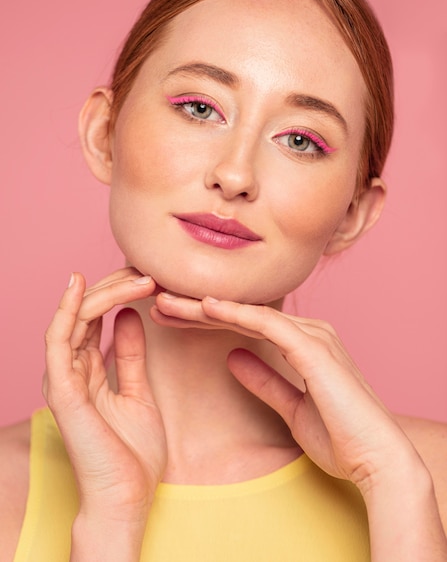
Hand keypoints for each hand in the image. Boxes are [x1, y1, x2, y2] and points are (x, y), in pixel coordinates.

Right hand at [43, 268, 166, 524]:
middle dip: (115, 287)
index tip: (149, 276)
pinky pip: (58, 341)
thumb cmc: (132, 453)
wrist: (128, 498)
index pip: (97, 319)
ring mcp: (63, 379)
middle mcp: (71, 370)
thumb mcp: (138, 392)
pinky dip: (67, 310)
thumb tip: (131, 318)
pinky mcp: (63, 390)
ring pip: (74, 319)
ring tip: (136, 276)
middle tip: (147, 270)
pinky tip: (80, 284)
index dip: (119, 292)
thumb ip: (130, 356)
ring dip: (103, 293)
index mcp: (87, 371)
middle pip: (86, 313)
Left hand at [152, 294, 418, 495]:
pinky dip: (236, 314)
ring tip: (167, 302)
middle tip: (158, 303)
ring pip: (249, 313)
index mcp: (304, 343)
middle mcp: (309, 331)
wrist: (376, 459)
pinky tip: (207, 306)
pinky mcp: (314, 349)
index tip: (171, 319)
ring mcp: (313, 336)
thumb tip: (234, 359)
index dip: (205, 320)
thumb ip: (264, 380)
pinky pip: (267, 324)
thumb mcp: (290, 406)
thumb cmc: (341, 436)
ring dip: (206, 307)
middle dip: (197, 309)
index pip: (245, 324)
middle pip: (243, 313)